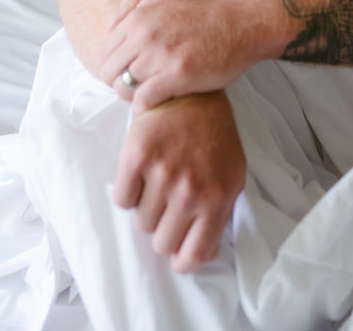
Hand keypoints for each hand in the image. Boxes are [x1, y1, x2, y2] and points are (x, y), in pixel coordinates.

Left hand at [99, 0, 261, 111]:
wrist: (243, 22)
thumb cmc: (206, 9)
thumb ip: (134, 3)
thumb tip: (111, 24)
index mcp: (139, 15)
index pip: (106, 50)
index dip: (113, 65)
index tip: (126, 72)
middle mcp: (145, 33)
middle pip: (110, 70)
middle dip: (118, 82)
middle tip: (135, 87)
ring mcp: (160, 55)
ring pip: (124, 87)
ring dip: (132, 95)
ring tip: (146, 96)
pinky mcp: (177, 75)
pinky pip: (144, 100)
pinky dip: (144, 106)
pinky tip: (156, 104)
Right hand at [113, 91, 245, 272]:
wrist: (194, 93)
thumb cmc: (215, 138)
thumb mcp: (231, 177)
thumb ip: (220, 218)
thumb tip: (206, 256)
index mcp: (217, 200)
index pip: (191, 257)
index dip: (181, 258)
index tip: (177, 247)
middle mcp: (190, 192)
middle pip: (161, 244)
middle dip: (164, 228)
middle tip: (169, 204)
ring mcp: (162, 174)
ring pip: (140, 223)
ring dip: (147, 208)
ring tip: (158, 181)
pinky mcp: (137, 157)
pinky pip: (121, 199)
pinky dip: (128, 191)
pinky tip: (142, 172)